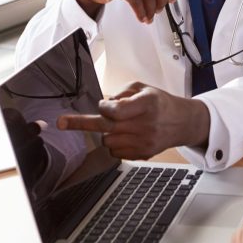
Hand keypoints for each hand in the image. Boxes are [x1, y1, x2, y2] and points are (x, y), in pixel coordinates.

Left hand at [56, 82, 209, 158]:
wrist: (182, 122)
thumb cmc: (160, 103)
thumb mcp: (144, 88)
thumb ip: (122, 93)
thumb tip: (104, 106)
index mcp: (147, 104)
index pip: (116, 110)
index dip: (105, 107)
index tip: (103, 105)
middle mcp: (145, 124)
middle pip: (106, 127)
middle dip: (81, 124)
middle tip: (60, 122)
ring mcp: (144, 142)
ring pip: (108, 141)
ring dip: (108, 132)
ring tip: (121, 125)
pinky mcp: (143, 154)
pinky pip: (116, 153)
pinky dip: (115, 144)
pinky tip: (127, 136)